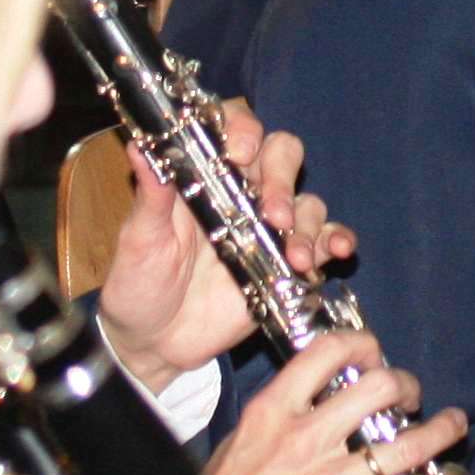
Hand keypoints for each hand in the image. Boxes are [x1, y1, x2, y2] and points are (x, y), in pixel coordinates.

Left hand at [96, 101, 350, 393]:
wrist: (154, 344)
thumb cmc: (138, 286)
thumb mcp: (139, 241)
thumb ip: (150, 196)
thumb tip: (139, 146)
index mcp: (204, 179)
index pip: (234, 130)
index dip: (244, 131)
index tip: (239, 154)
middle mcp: (242, 195)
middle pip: (282, 155)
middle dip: (283, 179)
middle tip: (272, 214)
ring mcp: (267, 229)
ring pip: (306, 201)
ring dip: (306, 224)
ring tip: (293, 258)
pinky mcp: (285, 262)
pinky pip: (324, 240)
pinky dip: (336, 239)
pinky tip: (336, 251)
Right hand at [208, 331, 474, 474]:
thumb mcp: (237, 444)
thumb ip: (277, 413)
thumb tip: (311, 389)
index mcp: (274, 414)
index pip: (328, 353)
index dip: (362, 344)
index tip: (375, 354)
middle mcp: (307, 442)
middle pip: (379, 389)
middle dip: (406, 386)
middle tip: (410, 396)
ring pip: (407, 447)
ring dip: (441, 432)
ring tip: (452, 426)